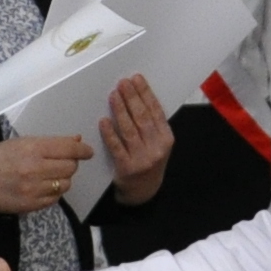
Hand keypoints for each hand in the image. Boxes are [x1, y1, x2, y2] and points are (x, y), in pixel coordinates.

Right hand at [0, 132, 92, 214]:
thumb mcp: (22, 142)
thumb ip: (50, 143)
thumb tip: (76, 140)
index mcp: (33, 148)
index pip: (69, 148)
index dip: (82, 149)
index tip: (87, 151)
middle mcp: (35, 168)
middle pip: (70, 167)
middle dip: (71, 164)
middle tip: (62, 163)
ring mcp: (34, 188)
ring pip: (64, 184)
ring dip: (62, 179)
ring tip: (50, 175)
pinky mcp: (31, 205)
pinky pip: (54, 199)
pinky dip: (53, 193)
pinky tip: (42, 187)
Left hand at [98, 76, 173, 206]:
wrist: (144, 192)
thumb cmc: (149, 161)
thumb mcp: (158, 144)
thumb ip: (151, 124)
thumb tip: (136, 95)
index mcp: (167, 138)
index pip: (156, 111)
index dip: (145, 93)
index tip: (136, 79)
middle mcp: (157, 148)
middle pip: (143, 118)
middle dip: (132, 98)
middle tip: (122, 83)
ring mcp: (143, 158)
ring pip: (130, 130)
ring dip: (120, 110)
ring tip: (113, 95)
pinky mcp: (127, 168)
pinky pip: (116, 147)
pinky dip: (110, 133)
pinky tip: (103, 121)